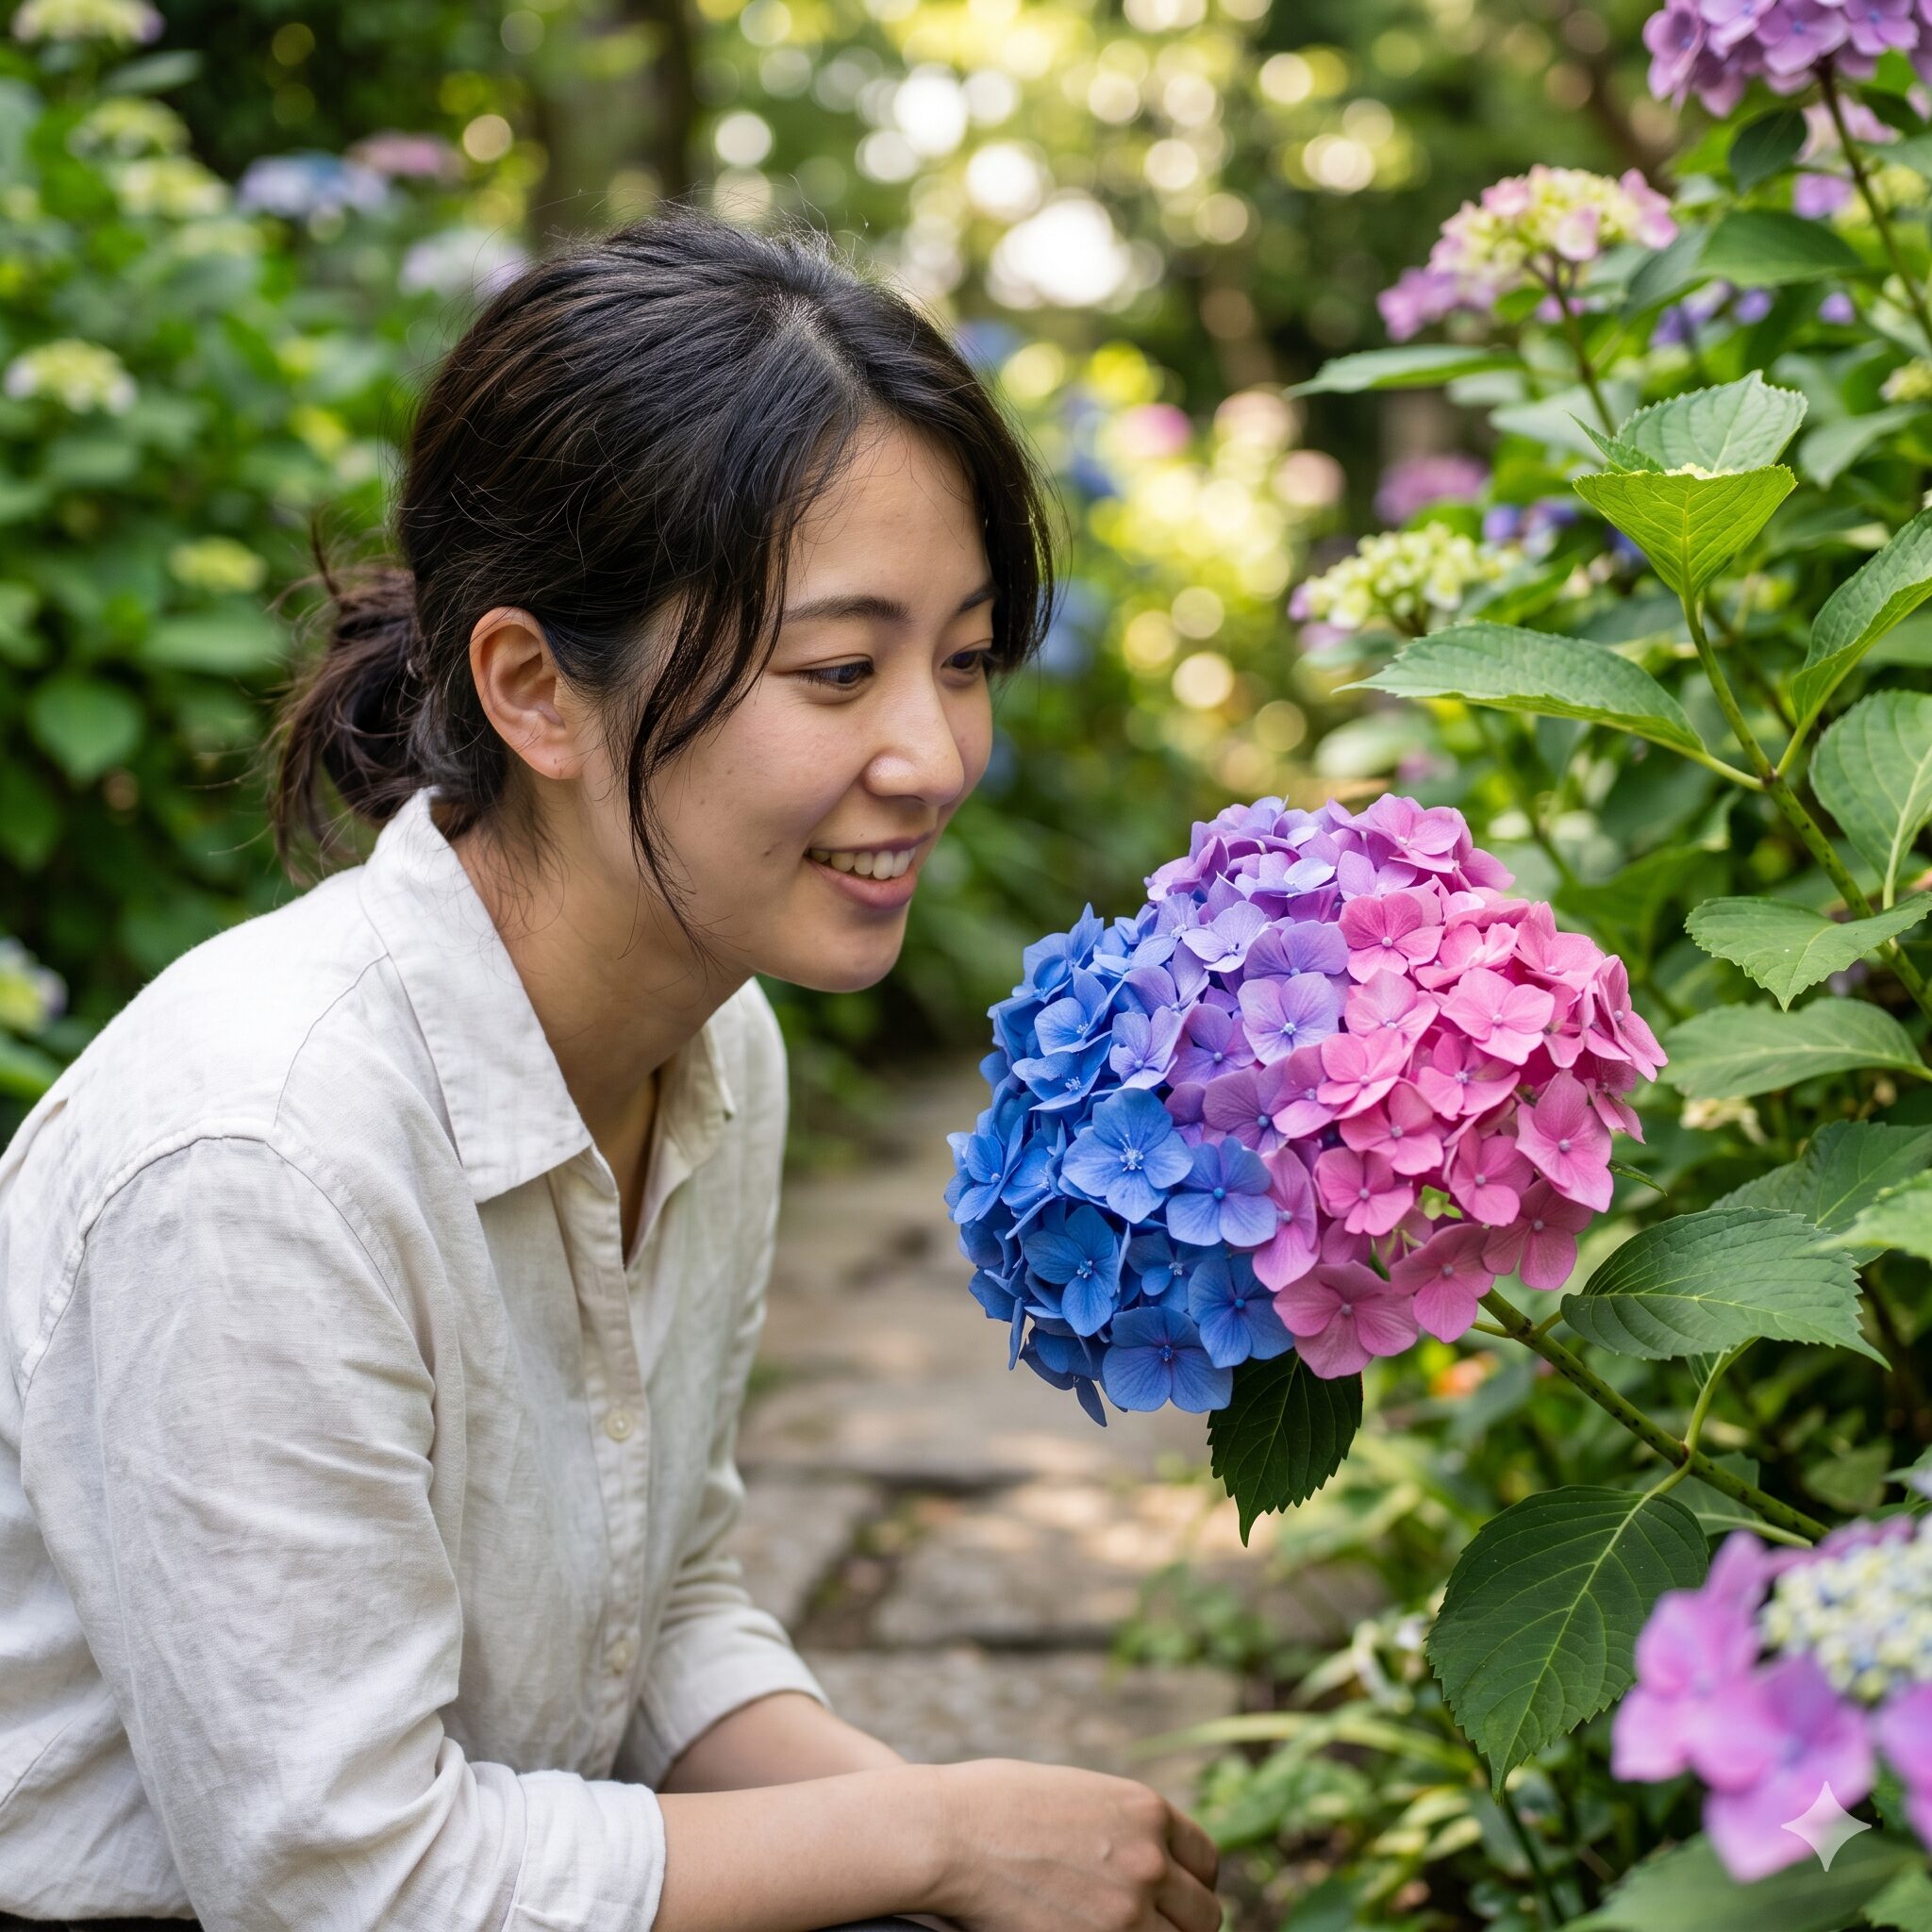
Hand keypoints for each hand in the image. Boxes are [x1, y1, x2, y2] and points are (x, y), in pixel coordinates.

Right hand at [921, 1758, 1221, 1931]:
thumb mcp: (1077, 1795)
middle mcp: (1150, 1860)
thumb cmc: (997, 1807)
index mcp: (1146, 1810)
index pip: (1206, 1860)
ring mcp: (1127, 1911)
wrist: (949, 1834)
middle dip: (1181, 1922)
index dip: (1194, 1883)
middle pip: (1204, 1914)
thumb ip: (1123, 1825)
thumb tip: (1150, 1858)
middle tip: (1152, 1925)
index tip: (1175, 1897)